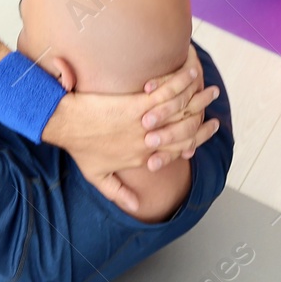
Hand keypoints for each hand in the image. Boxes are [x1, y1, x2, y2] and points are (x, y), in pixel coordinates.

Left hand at [42, 51, 222, 179]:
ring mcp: (144, 122)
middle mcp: (149, 141)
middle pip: (186, 130)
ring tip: (210, 88)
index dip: (198, 138)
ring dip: (199, 97)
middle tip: (214, 106)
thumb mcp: (98, 177)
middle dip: (205, 116)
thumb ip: (118, 192)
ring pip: (180, 111)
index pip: (180, 149)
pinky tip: (190, 73)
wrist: (66, 126)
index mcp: (143, 156)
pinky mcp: (137, 105)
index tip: (210, 128)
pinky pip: (166, 94)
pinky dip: (181, 83)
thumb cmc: (79, 148)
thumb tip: (134, 208)